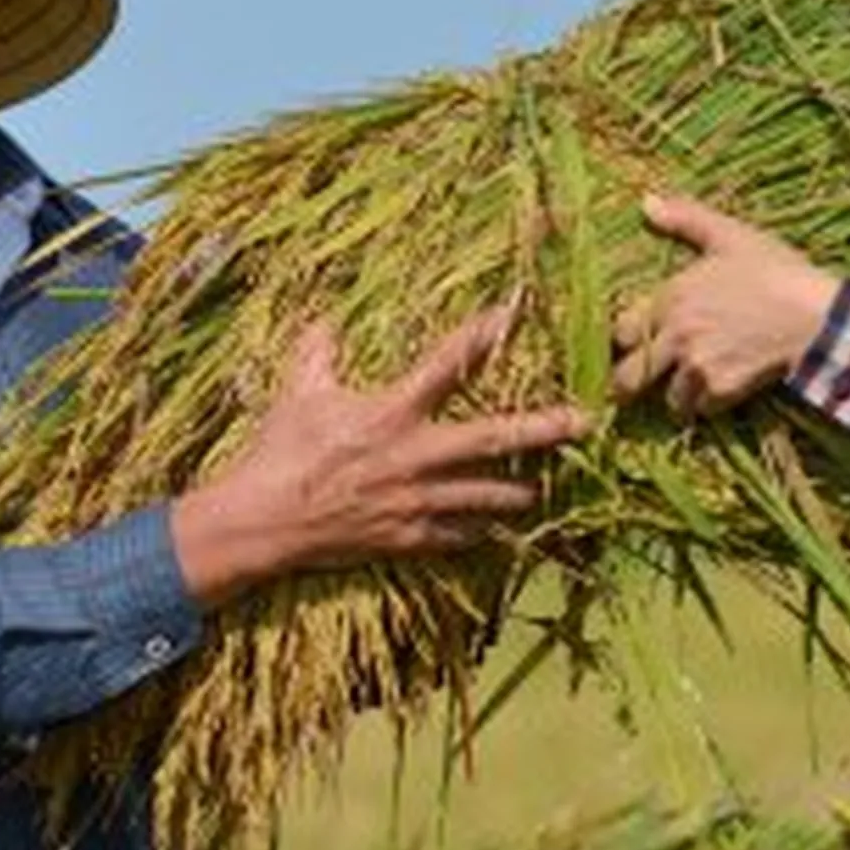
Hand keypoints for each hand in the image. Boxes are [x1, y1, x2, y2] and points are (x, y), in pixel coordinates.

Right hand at [172, 302, 588, 605]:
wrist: (264, 522)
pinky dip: (480, 532)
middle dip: (543, 428)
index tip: (517, 311)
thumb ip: (317, 353)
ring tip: (548, 487)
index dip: (484, 334)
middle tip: (585, 421)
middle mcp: (415, 456)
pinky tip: (500, 528)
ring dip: (521, 490)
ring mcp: (417, 501)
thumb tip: (323, 319)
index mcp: (391, 412)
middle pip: (493, 438)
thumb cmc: (280, 452)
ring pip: (487, 496)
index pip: (448, 363)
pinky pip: (458, 536)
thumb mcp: (298, 393)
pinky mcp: (410, 538)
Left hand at [612, 194, 839, 417]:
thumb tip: (646, 202)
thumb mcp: (729, 236)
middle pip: (627, 380)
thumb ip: (685, 219)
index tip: (638, 343)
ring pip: (669, 399)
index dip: (627, 342)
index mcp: (670, 298)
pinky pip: (702, 410)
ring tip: (694, 384)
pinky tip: (724, 387)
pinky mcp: (722, 390)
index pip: (620, 333)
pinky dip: (709, 404)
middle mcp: (676, 336)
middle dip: (631, 385)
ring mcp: (698, 366)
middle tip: (643, 384)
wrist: (815, 313)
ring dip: (679, 395)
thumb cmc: (774, 270)